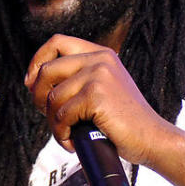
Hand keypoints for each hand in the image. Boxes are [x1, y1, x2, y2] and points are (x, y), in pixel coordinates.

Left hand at [25, 34, 166, 165]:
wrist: (152, 139)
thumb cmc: (123, 121)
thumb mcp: (101, 89)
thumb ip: (75, 79)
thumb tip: (32, 81)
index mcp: (100, 53)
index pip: (56, 42)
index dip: (37, 62)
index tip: (32, 84)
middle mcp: (99, 59)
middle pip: (46, 70)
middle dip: (38, 97)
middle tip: (49, 116)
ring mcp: (99, 75)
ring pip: (52, 97)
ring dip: (54, 123)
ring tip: (67, 136)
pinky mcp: (97, 96)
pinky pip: (62, 115)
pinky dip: (62, 134)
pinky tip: (73, 143)